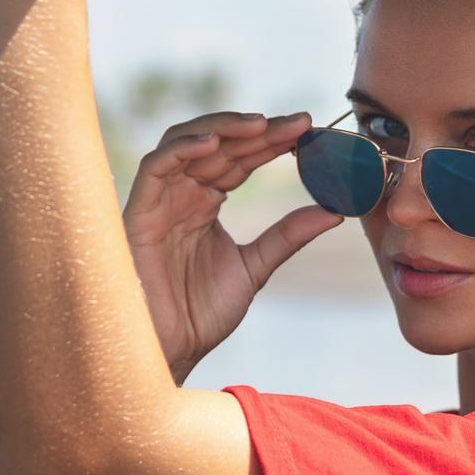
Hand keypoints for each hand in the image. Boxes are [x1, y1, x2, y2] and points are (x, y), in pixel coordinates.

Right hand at [122, 110, 344, 381]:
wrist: (169, 352)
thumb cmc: (200, 313)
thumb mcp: (254, 267)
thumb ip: (287, 235)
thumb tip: (335, 211)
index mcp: (205, 202)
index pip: (240, 159)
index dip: (272, 141)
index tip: (309, 128)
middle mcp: (181, 194)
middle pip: (220, 146)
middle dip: (260, 131)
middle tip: (301, 123)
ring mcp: (159, 200)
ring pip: (186, 143)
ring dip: (224, 128)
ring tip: (263, 124)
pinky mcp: (138, 212)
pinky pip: (155, 167)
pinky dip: (183, 148)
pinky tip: (215, 142)